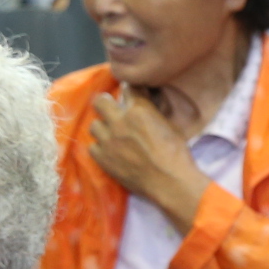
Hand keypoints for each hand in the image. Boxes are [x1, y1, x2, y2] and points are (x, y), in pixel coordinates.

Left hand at [88, 89, 211, 230]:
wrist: (170, 181)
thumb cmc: (176, 153)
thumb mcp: (168, 125)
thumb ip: (151, 112)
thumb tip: (143, 106)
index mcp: (139, 109)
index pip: (127, 88)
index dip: (129, 91)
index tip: (130, 96)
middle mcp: (119, 121)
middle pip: (99, 101)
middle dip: (106, 104)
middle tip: (112, 111)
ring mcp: (108, 140)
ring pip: (94, 125)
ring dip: (103, 128)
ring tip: (111, 136)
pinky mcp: (102, 158)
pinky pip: (92, 147)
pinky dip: (101, 148)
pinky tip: (110, 152)